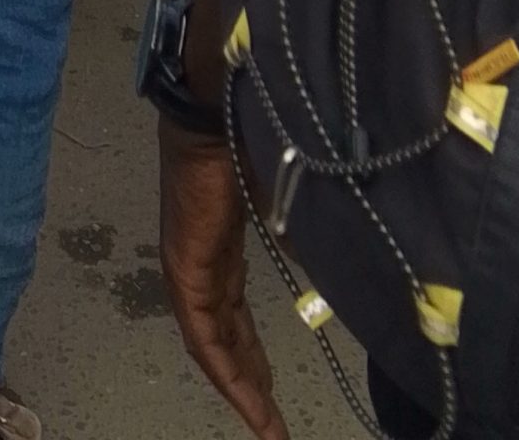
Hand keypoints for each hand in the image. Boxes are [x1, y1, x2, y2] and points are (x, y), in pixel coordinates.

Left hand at [160, 119, 288, 438]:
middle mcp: (203, 260)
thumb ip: (304, 239)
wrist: (219, 112)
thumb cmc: (255, 141)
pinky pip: (202, 330)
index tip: (274, 394)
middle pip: (225, 334)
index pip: (236, 313)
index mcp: (224, 245)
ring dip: (238, 385)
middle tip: (272, 423)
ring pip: (212, 341)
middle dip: (249, 380)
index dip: (253, 356)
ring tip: (265, 427)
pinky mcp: (185, 263)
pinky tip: (245, 399)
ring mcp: (190, 263)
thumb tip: (333, 268)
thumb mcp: (292, 202)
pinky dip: (223, 368)